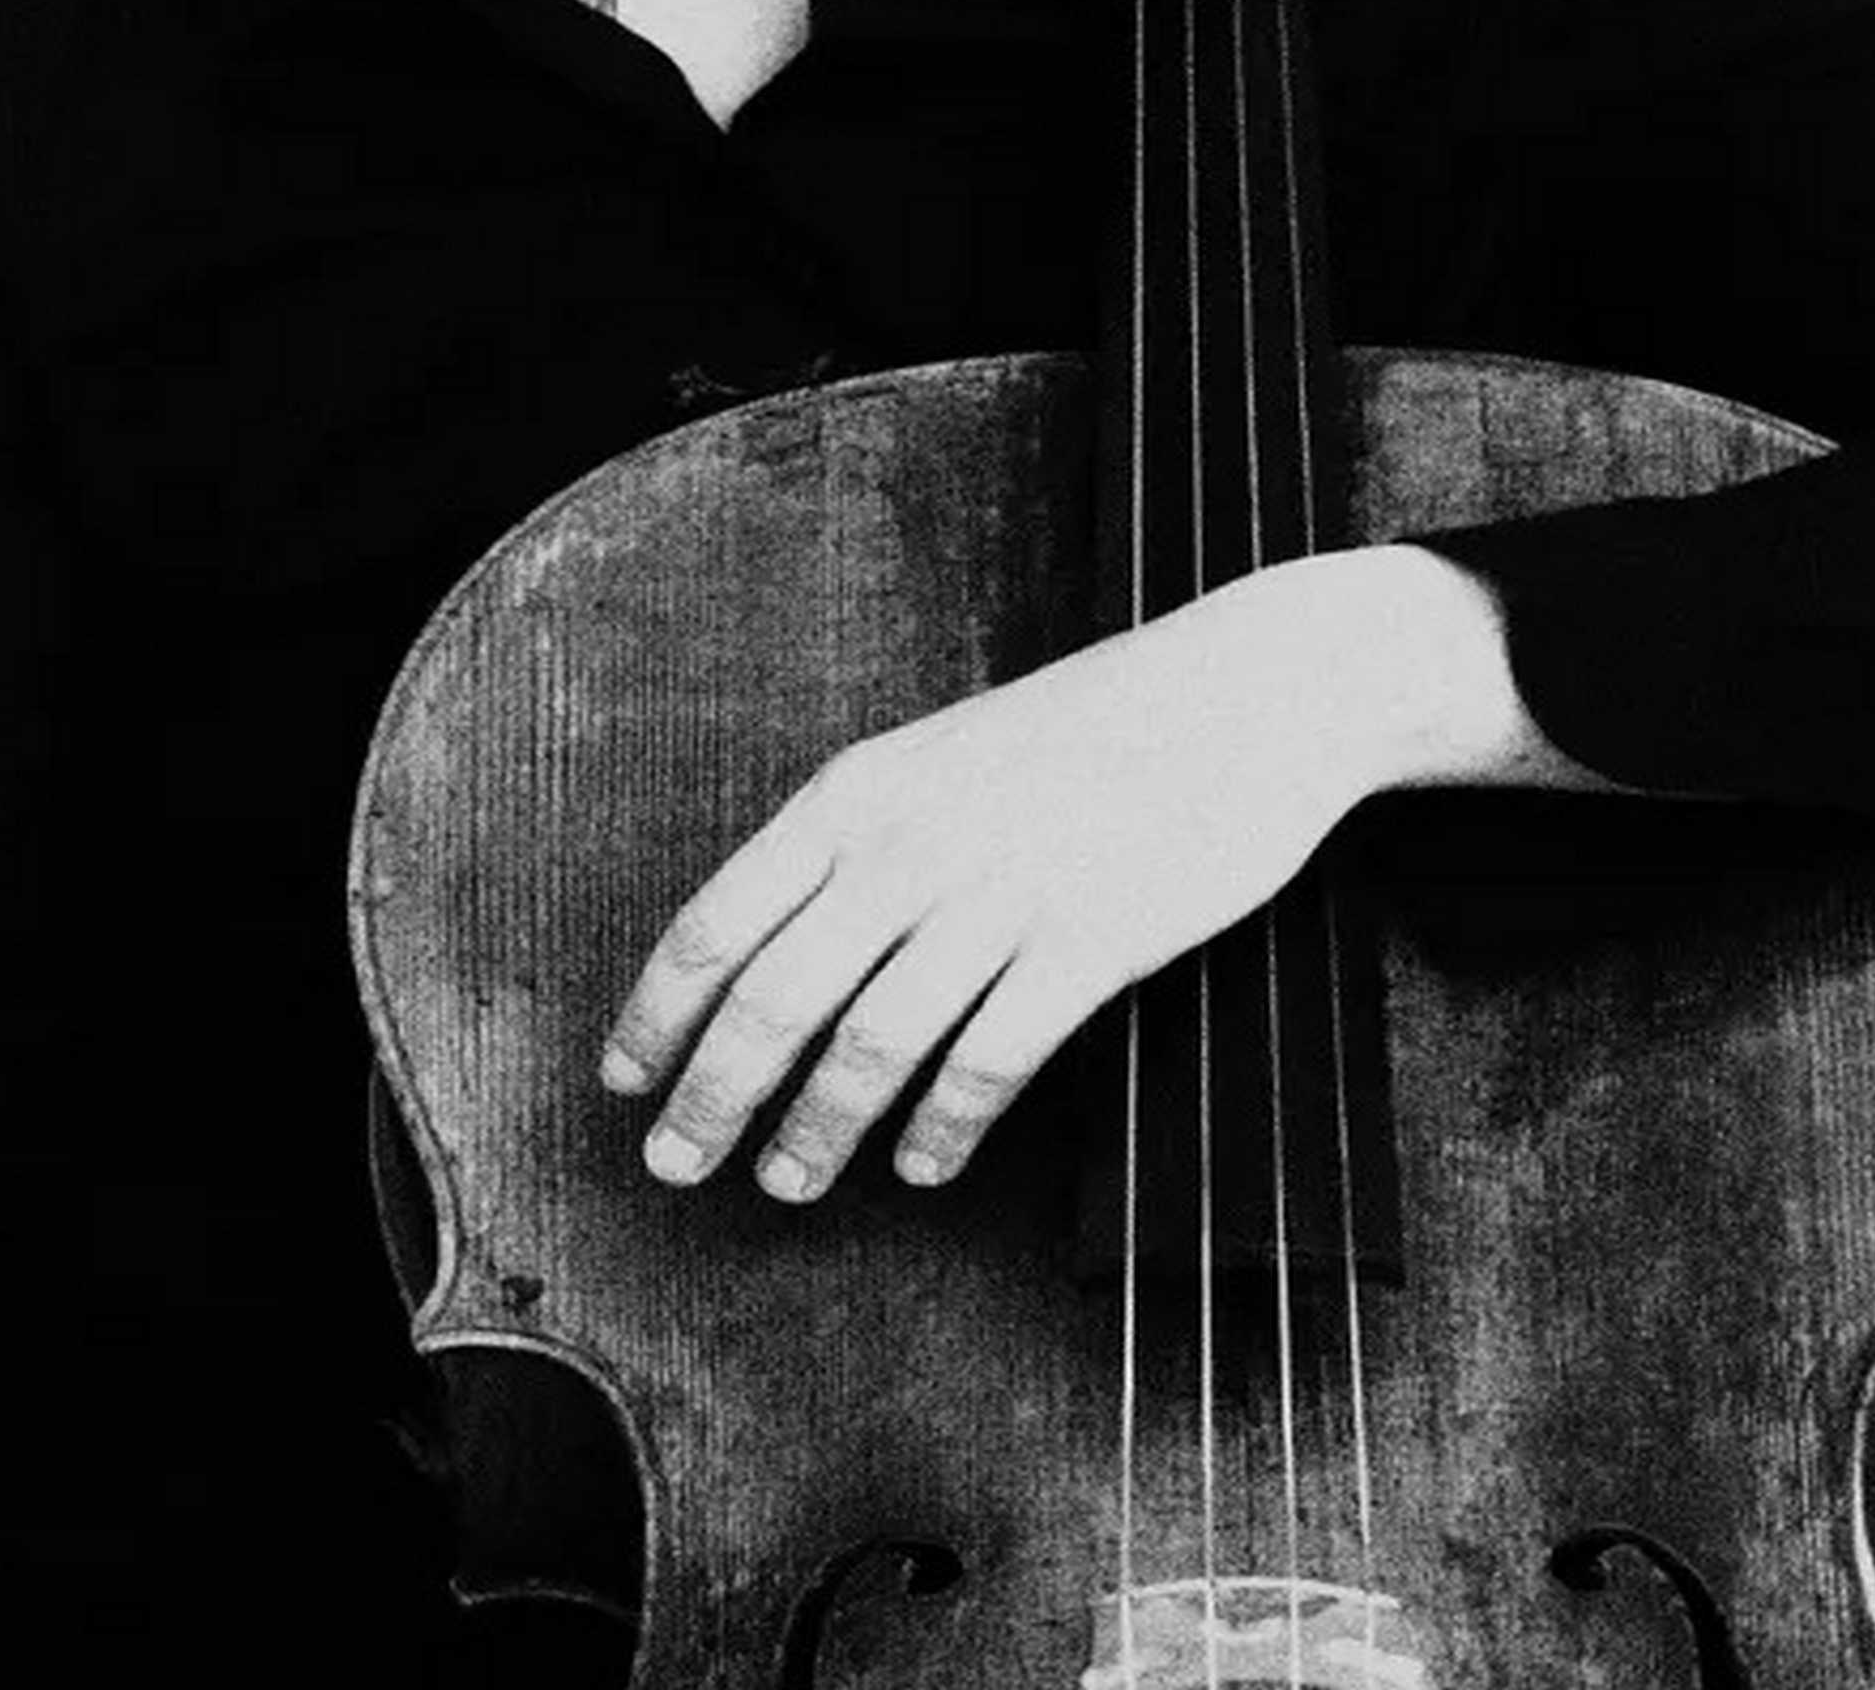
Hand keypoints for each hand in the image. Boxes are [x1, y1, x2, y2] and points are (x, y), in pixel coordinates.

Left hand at [596, 545, 1561, 1201]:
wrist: (1249, 692)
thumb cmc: (1091, 729)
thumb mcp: (944, 756)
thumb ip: (859, 837)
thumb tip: (771, 947)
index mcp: (858, 792)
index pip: (716, 922)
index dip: (657, 1017)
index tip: (624, 1085)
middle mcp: (910, 845)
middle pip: (772, 1002)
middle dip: (711, 1098)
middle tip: (675, 1167)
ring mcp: (1001, 895)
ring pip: (870, 1046)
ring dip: (815, 1131)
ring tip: (787, 1182)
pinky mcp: (1091, 943)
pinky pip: (989, 1062)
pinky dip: (942, 1126)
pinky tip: (922, 1163)